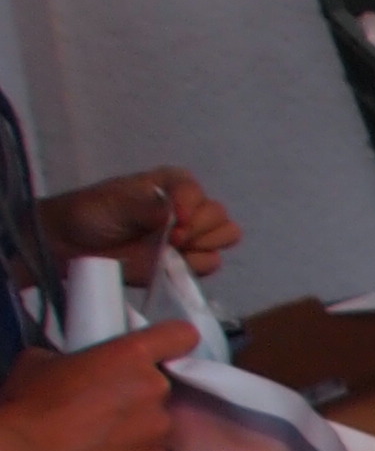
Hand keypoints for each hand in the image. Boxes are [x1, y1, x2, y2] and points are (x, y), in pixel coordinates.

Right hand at [0, 326, 189, 450]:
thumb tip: (85, 367)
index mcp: (132, 354)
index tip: (164, 352)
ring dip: (139, 425)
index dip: (173, 343)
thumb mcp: (46, 359)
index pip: (181, 336)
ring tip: (104, 434)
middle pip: (162, 386)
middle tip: (109, 404)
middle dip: (140, 393)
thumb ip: (81, 357)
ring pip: (158, 421)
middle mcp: (155, 388)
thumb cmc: (30, 401)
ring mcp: (159, 428)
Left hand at [40, 166, 238, 277]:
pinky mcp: (187, 262)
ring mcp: (189, 236)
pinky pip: (212, 264)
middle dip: (200, 229)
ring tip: (174, 249)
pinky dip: (197, 266)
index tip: (175, 221)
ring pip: (225, 237)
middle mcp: (186, 208)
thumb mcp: (114, 203)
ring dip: (204, 245)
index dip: (191, 206)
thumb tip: (176, 215)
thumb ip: (147, 206)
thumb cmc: (90, 215)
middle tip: (172, 239)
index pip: (197, 191)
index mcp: (171, 185)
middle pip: (219, 215)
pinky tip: (173, 263)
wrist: (71, 247)